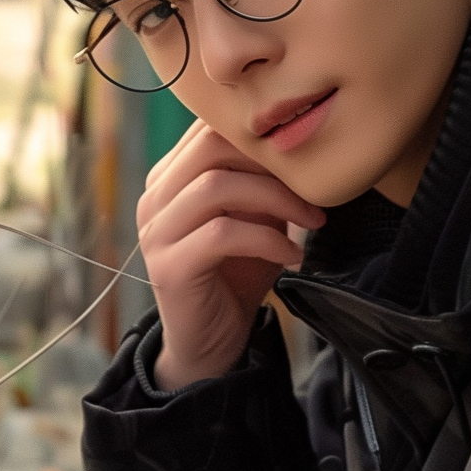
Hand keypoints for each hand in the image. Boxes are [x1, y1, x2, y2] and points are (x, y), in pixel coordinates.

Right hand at [138, 120, 325, 388]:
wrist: (211, 342)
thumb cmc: (237, 274)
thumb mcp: (254, 217)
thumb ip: (262, 180)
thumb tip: (303, 142)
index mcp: (171, 177)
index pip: (209, 127)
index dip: (261, 135)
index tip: (306, 158)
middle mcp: (155, 197)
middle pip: (209, 146)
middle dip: (271, 163)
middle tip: (314, 189)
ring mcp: (156, 232)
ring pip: (215, 187)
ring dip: (276, 199)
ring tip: (312, 221)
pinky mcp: (169, 267)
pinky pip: (221, 234)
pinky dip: (266, 239)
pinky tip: (292, 255)